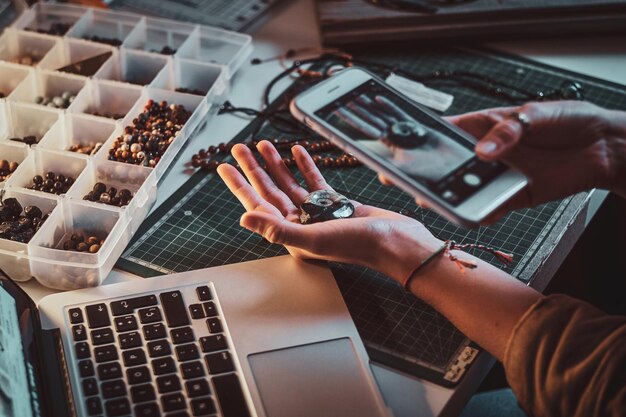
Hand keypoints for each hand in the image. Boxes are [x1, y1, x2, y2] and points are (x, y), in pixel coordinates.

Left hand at [217, 140, 441, 282]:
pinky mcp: (336, 204)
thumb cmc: (358, 245)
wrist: (395, 242)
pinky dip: (305, 166)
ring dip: (277, 164)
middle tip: (239, 148)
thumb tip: (244, 219)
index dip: (240, 186)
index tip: (224, 168)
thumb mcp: (313, 238)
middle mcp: (301, 224)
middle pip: (270, 191)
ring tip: (263, 145)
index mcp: (291, 235)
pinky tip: (299, 152)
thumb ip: (277, 229)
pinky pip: (315, 182)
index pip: (258, 206)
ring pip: (290, 184)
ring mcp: (318, 213)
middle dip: (254, 169)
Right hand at [381, 101, 625, 222]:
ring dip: (449, 197)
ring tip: (435, 200)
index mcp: (483, 126)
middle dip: (423, 175)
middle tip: (403, 181)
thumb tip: (483, 151)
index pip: (443, 133)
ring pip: (464, 190)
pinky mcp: (513, 196)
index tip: (396, 148)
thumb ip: (508, 131)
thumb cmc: (569, 121)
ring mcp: (497, 176)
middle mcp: (485, 153)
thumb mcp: (536, 115)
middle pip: (447, 167)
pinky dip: (481, 214)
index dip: (418, 141)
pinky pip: (490, 208)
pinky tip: (474, 214)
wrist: (604, 146)